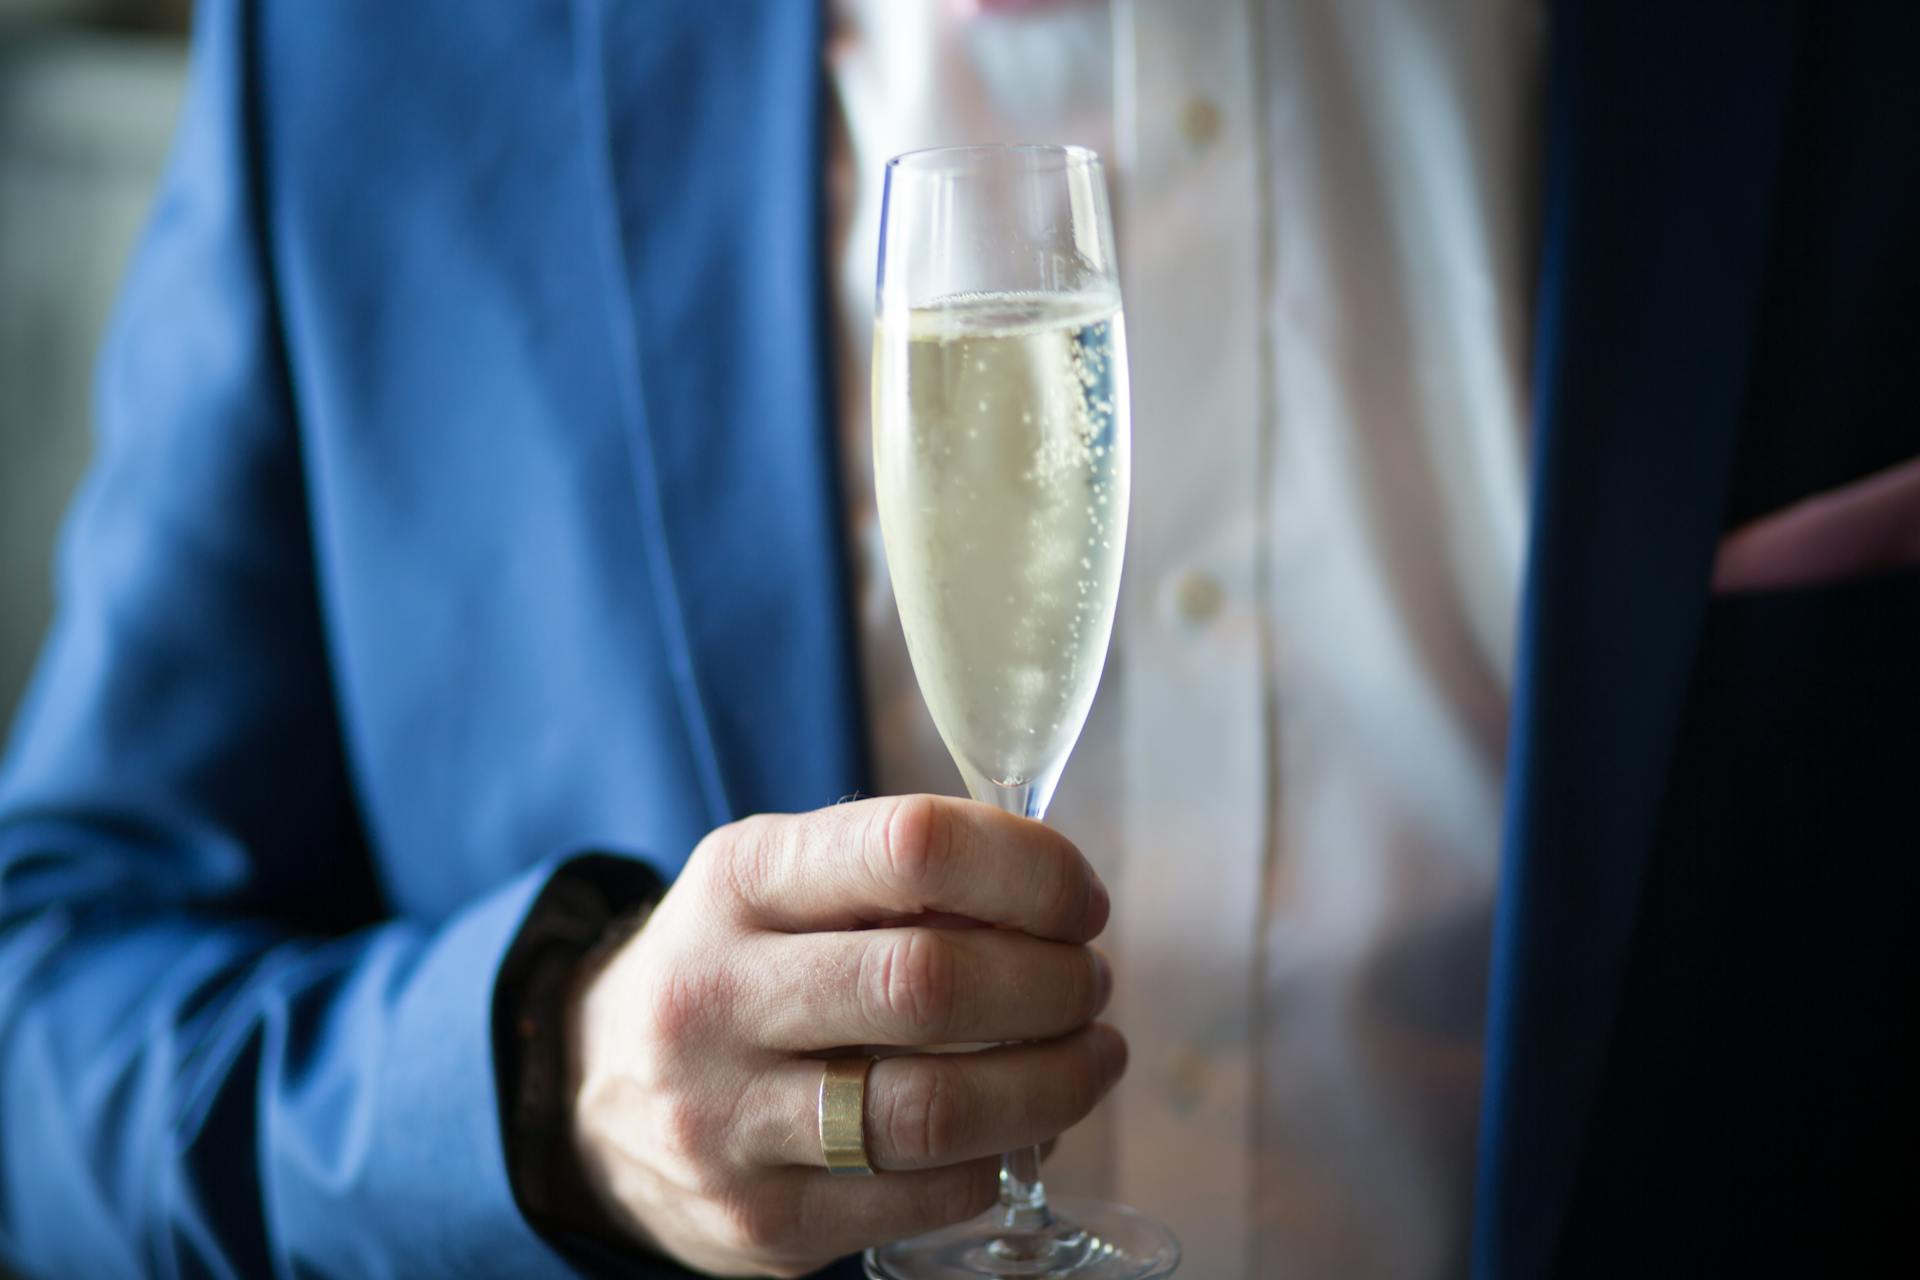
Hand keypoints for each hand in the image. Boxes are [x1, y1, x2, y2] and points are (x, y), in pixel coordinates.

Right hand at [567, 795, 1124, 1277]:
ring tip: (1091, 1058)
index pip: (910, 846)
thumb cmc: (736, 964)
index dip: (1028, 869)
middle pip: (930, 983)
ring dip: (1053, 1083)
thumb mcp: (781, 881)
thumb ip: (900, 873)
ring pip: (937, 1108)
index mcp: (740, 879)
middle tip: (1088, 984)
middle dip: (1050, 984)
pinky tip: (1023, 1130)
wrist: (592, 1093)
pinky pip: (924, 1194)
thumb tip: (1056, 895)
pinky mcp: (760, 1220)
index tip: (1078, 902)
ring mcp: (729, 1118)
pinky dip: (1002, 1159)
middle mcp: (717, 993)